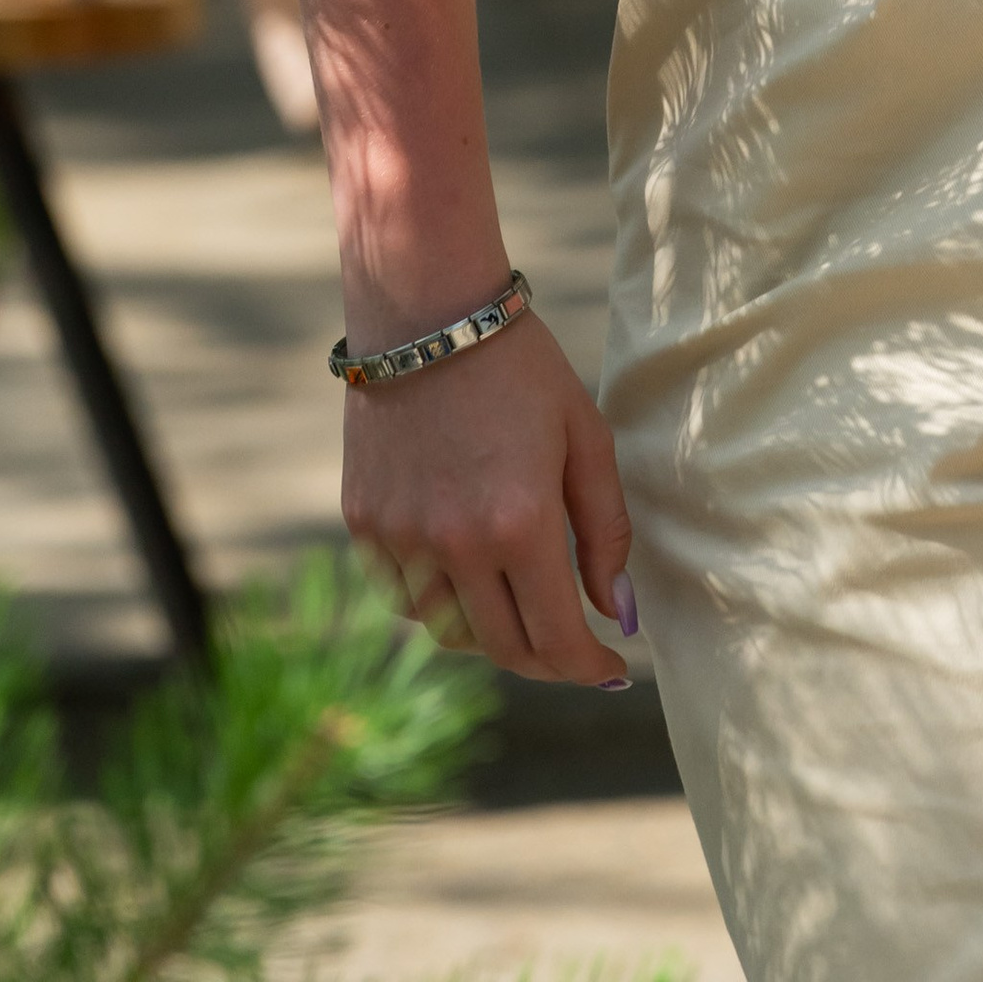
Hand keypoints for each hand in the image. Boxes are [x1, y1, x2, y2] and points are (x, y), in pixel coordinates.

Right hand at [343, 310, 636, 680]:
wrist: (426, 311)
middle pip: (504, 650)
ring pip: (450, 631)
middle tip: (575, 650)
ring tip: (522, 600)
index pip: (557, 640)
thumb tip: (618, 614)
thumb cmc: (521, 367)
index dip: (589, 668)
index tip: (612, 670)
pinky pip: (406, 596)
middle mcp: (454, 544)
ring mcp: (401, 538)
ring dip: (494, 632)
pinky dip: (441, 600)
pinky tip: (467, 567)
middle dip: (549, 661)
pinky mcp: (364, 525)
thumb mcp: (585, 435)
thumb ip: (607, 531)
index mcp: (519, 523)